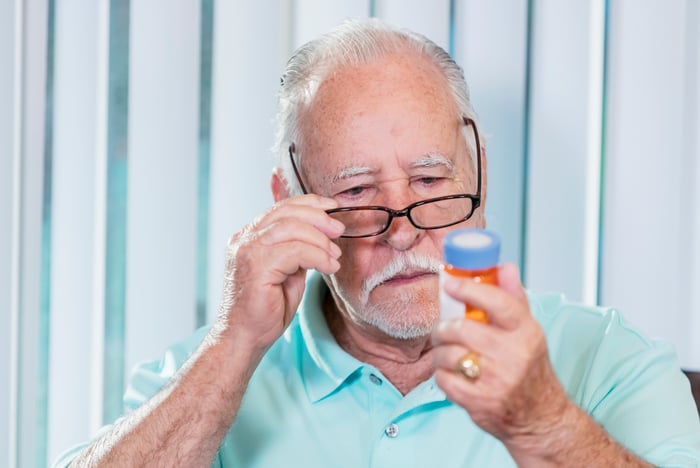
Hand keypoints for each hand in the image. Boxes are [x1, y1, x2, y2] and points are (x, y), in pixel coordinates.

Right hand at [217, 194, 344, 351]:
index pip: (280, 208)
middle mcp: (244, 239)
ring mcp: (246, 250)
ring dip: (320, 239)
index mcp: (249, 236)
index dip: (309, 203)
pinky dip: (318, 256)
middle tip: (339, 230)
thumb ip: (296, 250)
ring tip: (334, 255)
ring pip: (291, 228)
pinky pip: (294, 251)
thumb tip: (321, 235)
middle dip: (318, 218)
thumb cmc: (265, 309)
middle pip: (286, 213)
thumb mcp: (287, 271)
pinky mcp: (255, 266)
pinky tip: (329, 267)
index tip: (333, 207)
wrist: (244, 338)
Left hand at [431, 263, 570, 449]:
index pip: (498, 302)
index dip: (470, 289)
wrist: (540, 418)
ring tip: (446, 354)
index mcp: (526, 332)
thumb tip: (504, 266)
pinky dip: (441, 375)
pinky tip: (451, 375)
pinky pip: (444, 380)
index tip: (450, 284)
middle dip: (444, 328)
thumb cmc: (530, 370)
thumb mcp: (529, 332)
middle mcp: (514, 355)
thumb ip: (513, 298)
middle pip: (463, 329)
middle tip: (442, 330)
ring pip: (449, 354)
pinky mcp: (481, 402)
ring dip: (440, 353)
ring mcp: (498, 380)